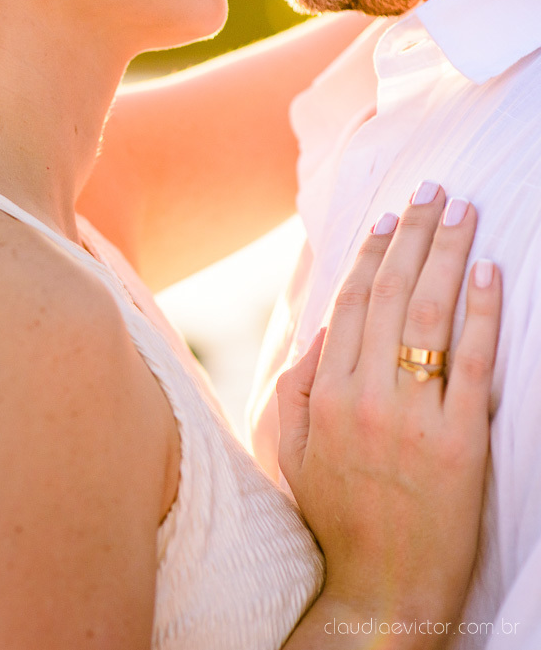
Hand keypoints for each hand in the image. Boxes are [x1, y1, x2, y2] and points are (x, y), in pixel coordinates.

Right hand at [277, 183, 501, 633]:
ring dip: (448, 257)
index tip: (391, 217)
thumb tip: (322, 330)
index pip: (349, 305)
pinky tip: (489, 275)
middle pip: (390, 297)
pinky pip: (473, 365)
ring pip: (428, 318)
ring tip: (465, 214)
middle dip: (415, 236)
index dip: (371, 255)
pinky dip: (481, 314)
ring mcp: (413, 418)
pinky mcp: (460, 443)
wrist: (380, 587)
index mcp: (323, 396)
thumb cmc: (334, 516)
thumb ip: (296, 385)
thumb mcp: (289, 451)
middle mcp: (364, 398)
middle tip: (436, 191)